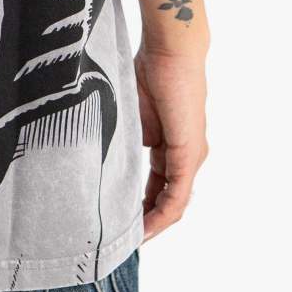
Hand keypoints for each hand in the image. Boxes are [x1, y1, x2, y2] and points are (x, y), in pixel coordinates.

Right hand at [135, 43, 207, 237]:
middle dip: (145, 222)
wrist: (169, 51)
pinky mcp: (189, 155)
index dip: (140, 208)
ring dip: (153, 224)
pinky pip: (177, 195)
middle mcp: (185, 156)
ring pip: (173, 203)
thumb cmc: (148, 72)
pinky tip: (146, 228)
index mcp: (170, 146)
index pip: (158, 188)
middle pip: (167, 200)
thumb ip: (125, 140)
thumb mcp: (131, 116)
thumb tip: (102, 159)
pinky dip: (162, 214)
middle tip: (121, 239)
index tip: (119, 222)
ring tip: (131, 241)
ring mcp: (190, 157)